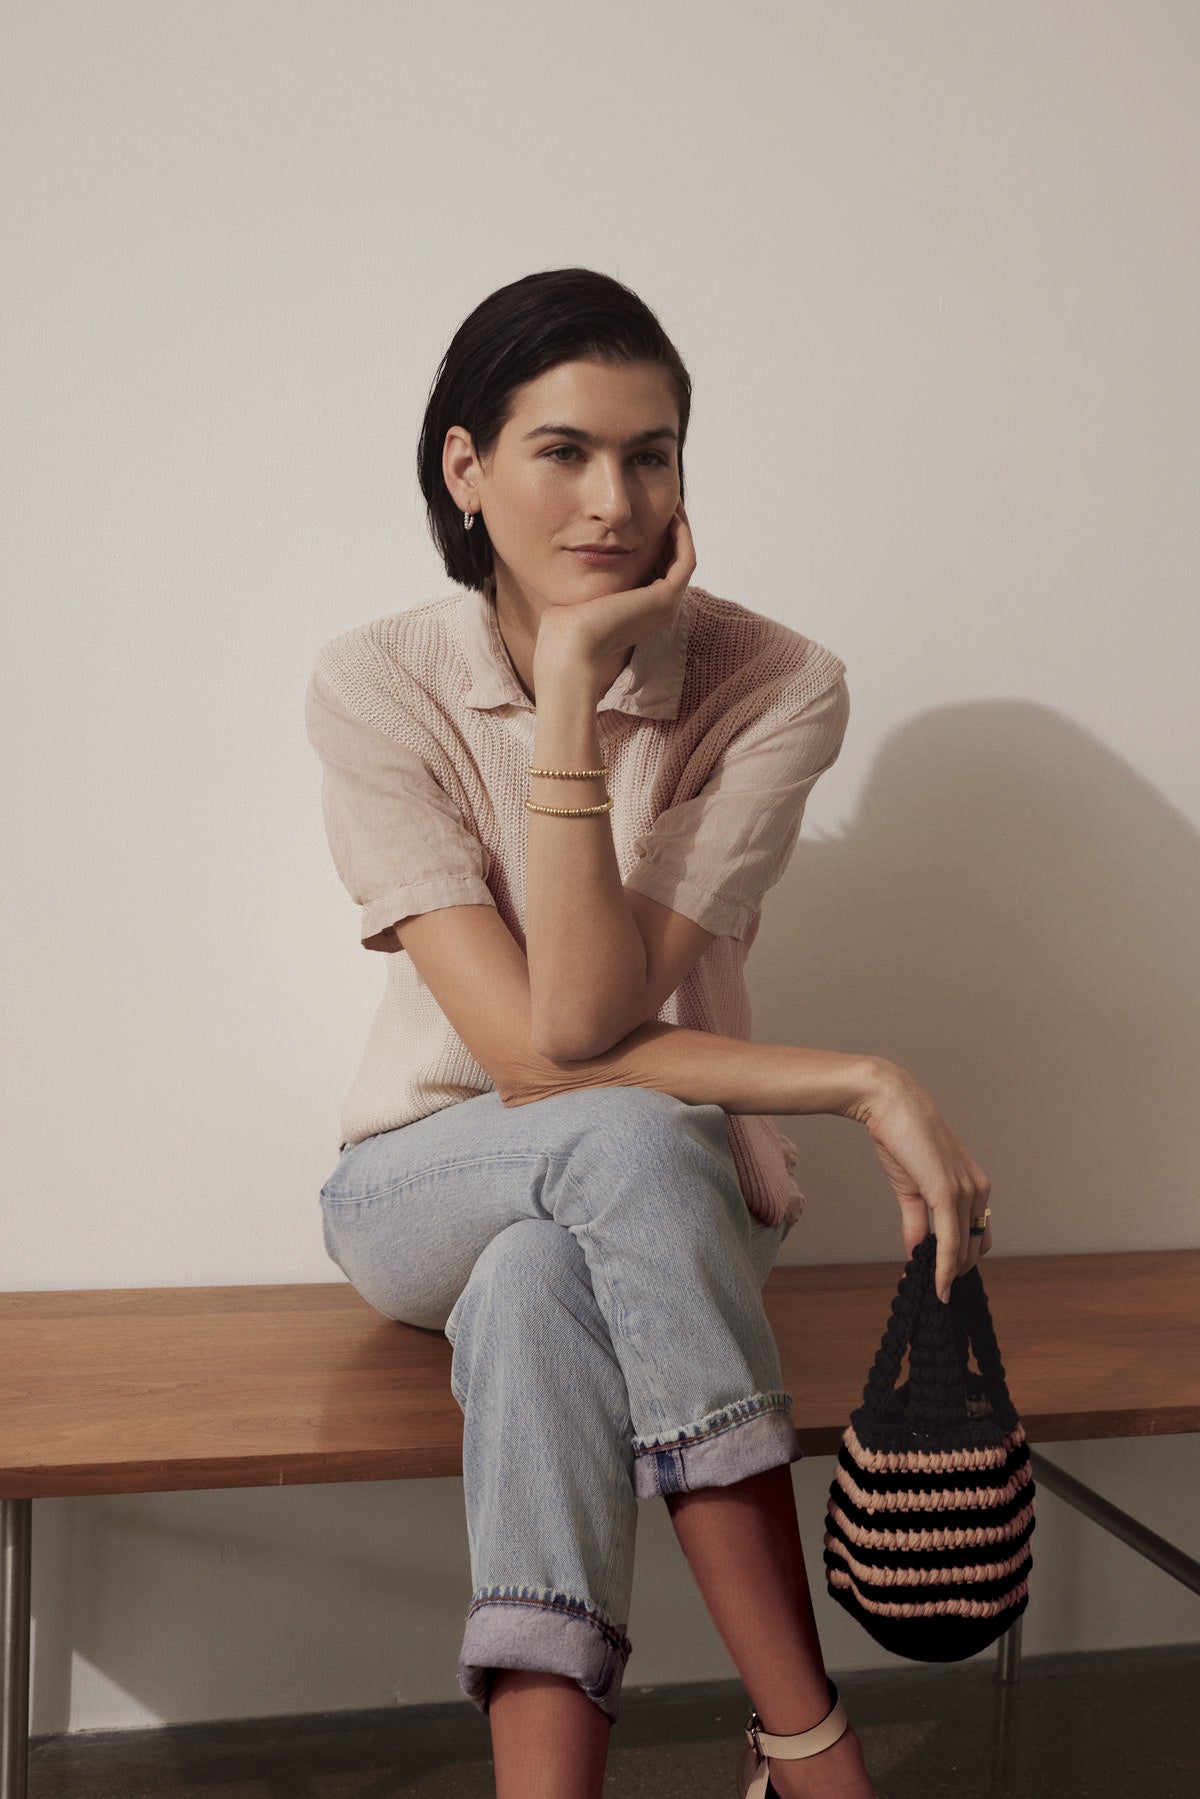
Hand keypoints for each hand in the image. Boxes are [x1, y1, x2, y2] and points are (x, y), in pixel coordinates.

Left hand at [534, 500, 696, 674]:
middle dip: (670, 530)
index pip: (658, 568)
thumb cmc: (564, 624)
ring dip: (680, 528)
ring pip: (683, 558)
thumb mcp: (582, 590)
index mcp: (642, 610)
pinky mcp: (666, 599)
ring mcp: (665, 606)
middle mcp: (659, 609)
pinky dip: (681, 534)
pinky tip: (670, 512)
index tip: (646, 512)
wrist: (569, 646)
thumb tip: (579, 548)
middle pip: (673, 561)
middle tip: (666, 500)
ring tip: (671, 501)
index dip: (657, 539)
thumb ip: (590, 572)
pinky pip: (685, 558)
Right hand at [840, 1061, 993, 1303]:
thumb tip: (916, 1253)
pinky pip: (949, 1241)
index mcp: (974, 1186)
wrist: (889, 1103)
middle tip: (933, 1289)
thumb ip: (917, 1222)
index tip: (942, 1277)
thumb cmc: (901, 1139)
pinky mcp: (947, 1192)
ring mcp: (965, 1191)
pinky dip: (944, 1268)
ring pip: (963, 1249)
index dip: (962, 1259)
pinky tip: (936, 1284)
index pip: (978, 1235)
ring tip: (929, 1290)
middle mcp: (978, 1190)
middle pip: (975, 1247)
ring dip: (948, 1275)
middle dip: (955, 1272)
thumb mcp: (912, 1187)